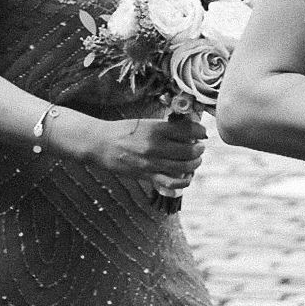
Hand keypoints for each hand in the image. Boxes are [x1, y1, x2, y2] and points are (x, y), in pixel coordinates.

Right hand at [57, 110, 204, 189]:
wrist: (101, 143)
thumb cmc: (124, 131)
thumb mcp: (146, 123)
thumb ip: (166, 128)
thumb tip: (188, 130)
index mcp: (157, 128)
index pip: (188, 130)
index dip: (200, 131)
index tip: (203, 133)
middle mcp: (156, 145)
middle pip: (189, 150)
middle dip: (199, 149)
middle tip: (200, 147)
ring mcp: (151, 162)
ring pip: (183, 167)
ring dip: (194, 164)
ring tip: (196, 161)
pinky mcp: (146, 175)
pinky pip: (171, 182)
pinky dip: (183, 181)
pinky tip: (187, 177)